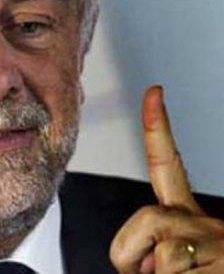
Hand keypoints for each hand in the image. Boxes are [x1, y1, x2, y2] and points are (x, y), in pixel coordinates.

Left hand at [110, 86, 223, 272]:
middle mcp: (209, 226)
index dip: (157, 128)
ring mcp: (222, 246)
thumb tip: (150, 262)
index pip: (168, 167)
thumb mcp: (178, 265)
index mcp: (192, 221)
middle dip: (130, 252)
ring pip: (163, 258)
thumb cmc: (204, 272)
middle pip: (147, 219)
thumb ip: (155, 253)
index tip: (154, 90)